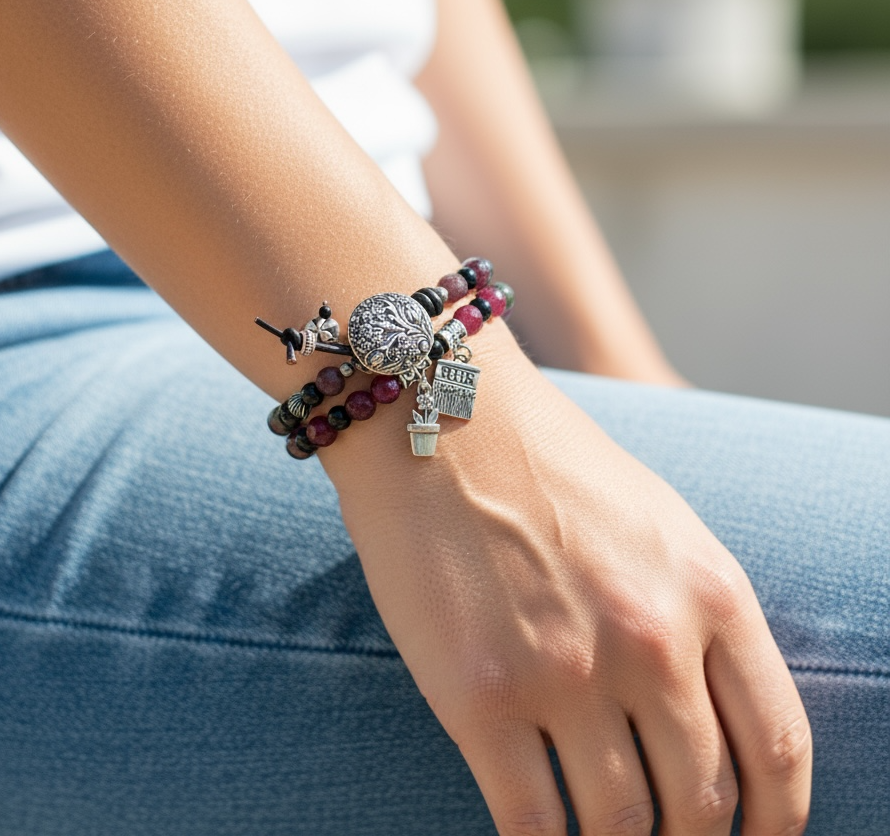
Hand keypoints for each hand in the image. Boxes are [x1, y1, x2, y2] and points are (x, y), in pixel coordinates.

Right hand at [327, 338, 810, 835]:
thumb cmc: (541, 460)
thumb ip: (693, 613)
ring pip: (617, 827)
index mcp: (707, 590)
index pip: (776, 747)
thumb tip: (704, 717)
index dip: (775, 819)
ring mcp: (563, 673)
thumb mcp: (654, 518)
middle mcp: (649, 640)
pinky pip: (531, 825)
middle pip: (700, 803)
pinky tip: (536, 830)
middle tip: (661, 834)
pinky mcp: (480, 698)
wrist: (433, 415)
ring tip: (597, 830)